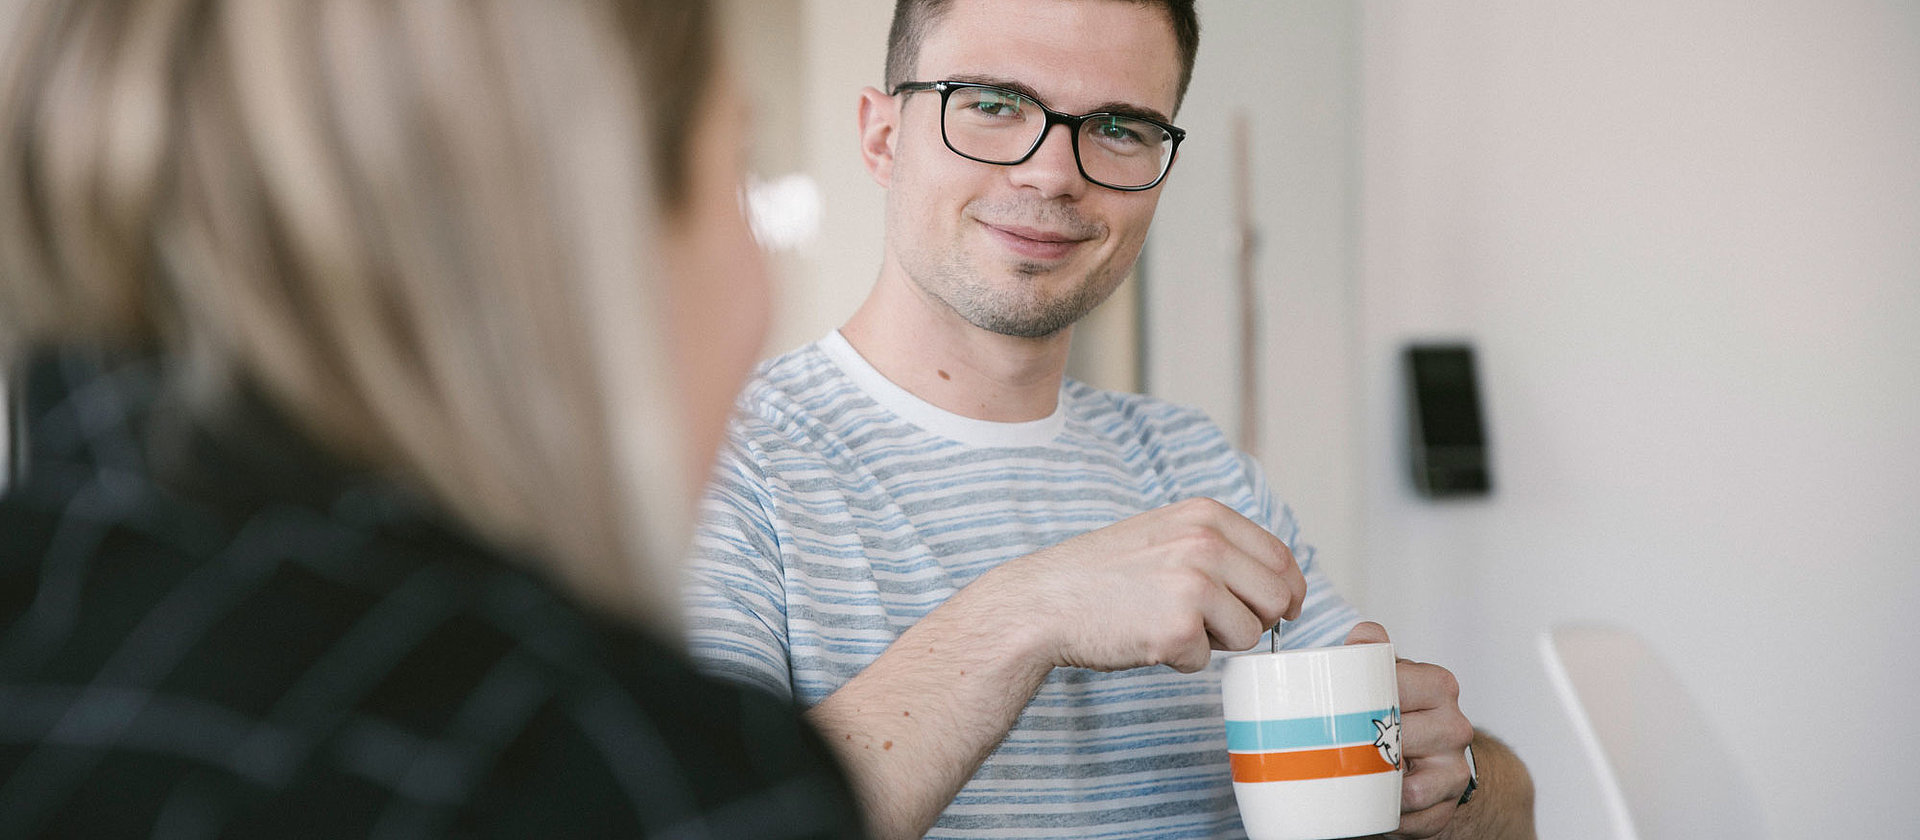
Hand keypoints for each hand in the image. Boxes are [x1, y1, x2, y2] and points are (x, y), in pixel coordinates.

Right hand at [974, 497, 1307, 673]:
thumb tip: (1280, 585)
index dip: (1287, 592)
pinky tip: (1145, 638)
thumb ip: (1218, 545)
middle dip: (1253, 620)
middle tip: (1211, 623)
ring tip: (1166, 622)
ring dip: (1214, 642)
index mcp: (1206, 515)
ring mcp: (1194, 585)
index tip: (1278, 610)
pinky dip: (1179, 660)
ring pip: (1249, 634)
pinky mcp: (1179, 629)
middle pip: (1278, 599)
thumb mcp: (1164, 534)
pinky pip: (1207, 661)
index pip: (1281, 557)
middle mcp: (1206, 543)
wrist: (1043, 601)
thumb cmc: (1102, 574)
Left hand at [1345, 622, 1475, 838]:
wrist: (1432, 757)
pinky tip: (1372, 806)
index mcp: (1437, 686)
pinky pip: (1413, 819)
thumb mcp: (1384, 673)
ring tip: (1353, 780)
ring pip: (1409, 788)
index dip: (1361, 701)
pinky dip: (1388, 818)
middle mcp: (1455, 726)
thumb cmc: (1400, 710)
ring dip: (1375, 789)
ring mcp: (1456, 769)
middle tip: (1335, 747)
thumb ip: (1369, 650)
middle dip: (1363, 747)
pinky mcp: (1448, 807)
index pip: (1395, 688)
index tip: (1337, 709)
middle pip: (1399, 739)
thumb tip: (1359, 638)